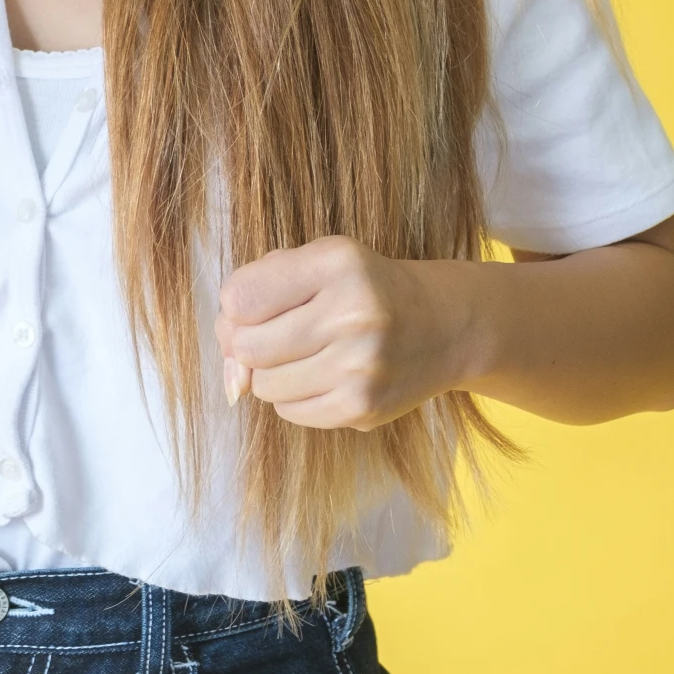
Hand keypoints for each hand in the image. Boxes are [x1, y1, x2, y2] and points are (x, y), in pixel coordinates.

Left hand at [215, 238, 471, 429]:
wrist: (442, 326)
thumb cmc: (362, 288)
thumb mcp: (319, 261)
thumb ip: (259, 294)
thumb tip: (230, 376)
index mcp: (337, 263)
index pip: (240, 298)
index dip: (233, 307)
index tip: (251, 307)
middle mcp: (353, 315)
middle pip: (247, 347)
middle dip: (244, 344)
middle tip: (268, 335)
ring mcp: (360, 367)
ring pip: (264, 385)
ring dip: (271, 372)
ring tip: (303, 353)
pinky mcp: (363, 408)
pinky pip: (289, 412)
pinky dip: (292, 396)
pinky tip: (320, 375)